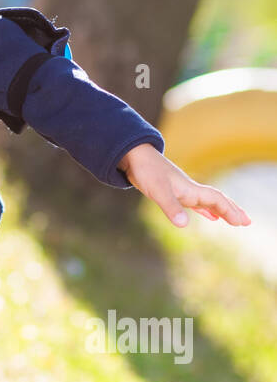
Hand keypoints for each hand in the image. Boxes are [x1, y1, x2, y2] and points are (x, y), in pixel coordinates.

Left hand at [118, 143, 250, 227]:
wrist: (134, 156)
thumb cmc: (146, 171)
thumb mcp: (158, 191)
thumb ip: (171, 207)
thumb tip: (184, 225)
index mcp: (190, 190)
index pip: (216, 200)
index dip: (229, 210)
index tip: (242, 222)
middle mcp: (190, 189)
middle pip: (217, 200)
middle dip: (233, 210)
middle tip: (247, 222)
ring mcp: (183, 190)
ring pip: (209, 202)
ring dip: (223, 210)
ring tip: (235, 220)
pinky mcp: (174, 191)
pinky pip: (197, 203)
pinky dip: (206, 210)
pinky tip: (210, 217)